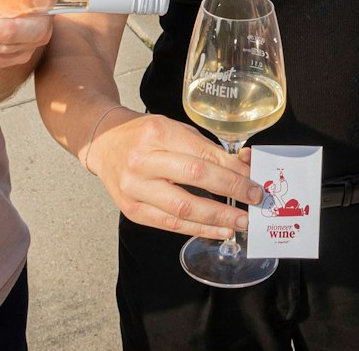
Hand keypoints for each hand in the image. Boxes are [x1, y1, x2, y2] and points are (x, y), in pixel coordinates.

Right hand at [85, 111, 265, 239]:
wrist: (103, 144)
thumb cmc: (144, 135)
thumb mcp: (175, 129)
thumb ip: (207, 148)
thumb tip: (244, 166)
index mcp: (158, 133)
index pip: (202, 154)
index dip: (232, 170)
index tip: (254, 179)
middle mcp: (143, 161)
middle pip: (194, 178)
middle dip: (230, 191)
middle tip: (254, 200)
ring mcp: (135, 188)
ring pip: (182, 208)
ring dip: (217, 218)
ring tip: (241, 222)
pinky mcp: (132, 210)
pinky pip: (170, 225)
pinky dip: (198, 230)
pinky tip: (219, 230)